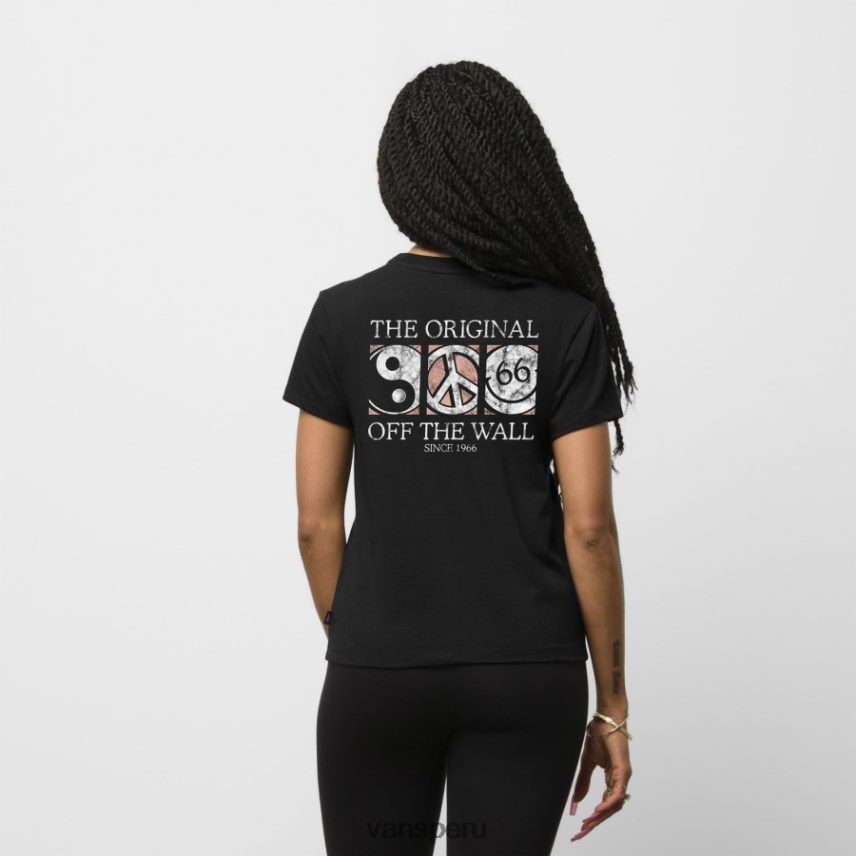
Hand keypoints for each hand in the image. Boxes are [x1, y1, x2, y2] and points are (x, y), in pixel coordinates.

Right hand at [569, 714, 632, 841]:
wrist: (606, 718)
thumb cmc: (599, 735)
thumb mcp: (587, 762)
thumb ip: (583, 782)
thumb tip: (577, 801)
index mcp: (612, 778)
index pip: (605, 803)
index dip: (595, 816)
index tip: (582, 826)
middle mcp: (619, 779)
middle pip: (611, 808)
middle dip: (597, 821)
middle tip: (583, 831)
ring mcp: (623, 776)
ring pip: (615, 804)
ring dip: (601, 815)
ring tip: (588, 823)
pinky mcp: (623, 770)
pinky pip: (617, 793)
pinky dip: (608, 803)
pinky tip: (598, 810)